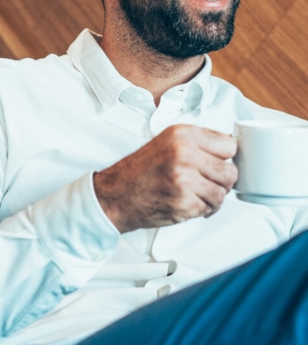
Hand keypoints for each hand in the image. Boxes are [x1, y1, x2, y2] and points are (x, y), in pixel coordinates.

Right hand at [93, 125, 237, 232]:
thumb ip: (197, 142)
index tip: (217, 164)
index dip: (225, 158)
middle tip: (207, 184)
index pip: (229, 145)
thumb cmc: (139, 171)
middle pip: (230, 171)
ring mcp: (184, 179)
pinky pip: (209, 208)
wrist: (114, 195)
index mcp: (182, 134)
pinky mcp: (183, 202)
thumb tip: (230, 146)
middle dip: (221, 182)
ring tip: (196, 196)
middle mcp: (184, 154)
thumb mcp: (166, 142)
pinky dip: (201, 210)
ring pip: (222, 193)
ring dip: (212, 198)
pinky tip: (187, 204)